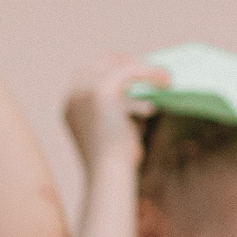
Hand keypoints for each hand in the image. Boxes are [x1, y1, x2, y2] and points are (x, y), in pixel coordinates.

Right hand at [62, 55, 163, 173]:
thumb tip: (145, 101)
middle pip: (101, 63)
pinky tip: (166, 81)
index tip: (141, 75)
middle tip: (155, 73)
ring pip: (118, 65)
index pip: (90, 74)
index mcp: (70, 106)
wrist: (109, 173)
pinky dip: (151, 73)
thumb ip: (120, 113)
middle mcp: (71, 95)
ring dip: (143, 68)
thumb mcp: (114, 132)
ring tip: (164, 78)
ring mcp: (83, 91)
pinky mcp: (100, 91)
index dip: (116, 70)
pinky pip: (130, 71)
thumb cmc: (115, 160)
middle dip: (128, 63)